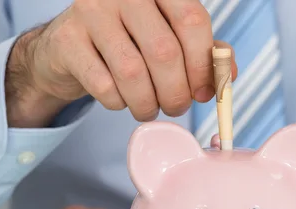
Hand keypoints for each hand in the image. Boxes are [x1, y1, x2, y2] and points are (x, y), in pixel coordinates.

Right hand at [6, 0, 237, 126]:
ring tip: (149, 109)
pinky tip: (121, 99)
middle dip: (176, 93)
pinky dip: (119, 103)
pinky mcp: (68, 40)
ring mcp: (92, 12)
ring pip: (133, 73)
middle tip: (176, 108)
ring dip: (147, 104)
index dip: (203, 65)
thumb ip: (203, 53)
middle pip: (164, 52)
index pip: (192, 21)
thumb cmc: (129, 43)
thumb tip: (227, 77)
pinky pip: (104, 86)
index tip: (203, 93)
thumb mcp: (170, 39)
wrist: (71, 48)